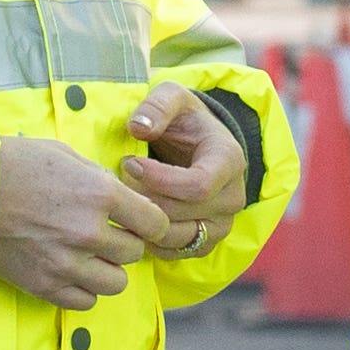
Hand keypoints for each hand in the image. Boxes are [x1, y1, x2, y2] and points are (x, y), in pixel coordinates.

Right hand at [0, 136, 167, 308]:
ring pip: (116, 282)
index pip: (154, 222)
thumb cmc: (11, 164)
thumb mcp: (63, 156)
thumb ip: (97, 178)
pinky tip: (72, 272)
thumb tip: (119, 195)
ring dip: (108, 269)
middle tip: (109, 234)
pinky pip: (85, 301)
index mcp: (100, 194)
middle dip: (126, 243)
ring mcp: (67, 263)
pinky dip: (84, 289)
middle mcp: (89, 232)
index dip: (152, 222)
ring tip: (90, 255)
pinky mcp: (44, 285)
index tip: (143, 222)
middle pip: (134, 253)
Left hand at [119, 81, 251, 255]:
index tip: (129, 162)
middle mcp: (232, 197)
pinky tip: (134, 216)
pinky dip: (149, 239)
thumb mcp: (173, 97)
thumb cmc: (184, 119)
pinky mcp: (206, 241)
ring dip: (144, 221)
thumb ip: (157, 106)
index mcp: (229, 160)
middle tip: (118, 181)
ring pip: (177, 238)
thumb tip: (138, 128)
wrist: (198, 143)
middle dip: (145, 199)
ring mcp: (221, 224)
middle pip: (182, 214)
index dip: (159, 180)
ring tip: (124, 199)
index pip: (198, 186)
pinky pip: (174, 253)